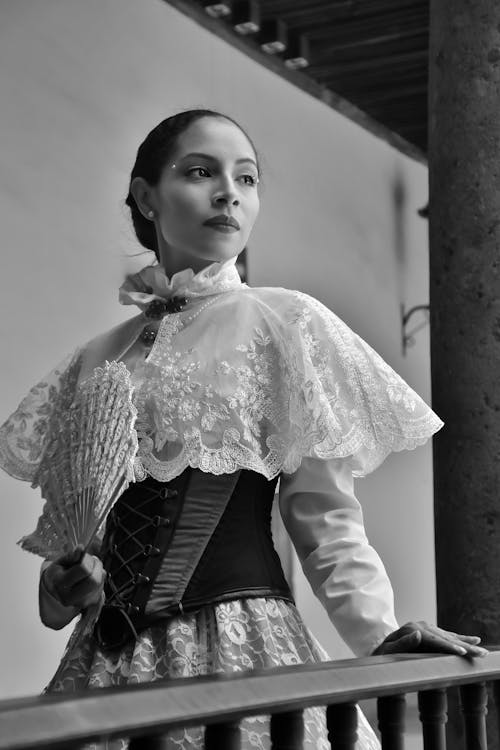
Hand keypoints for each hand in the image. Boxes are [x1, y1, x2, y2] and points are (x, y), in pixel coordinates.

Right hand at [42, 545, 105, 610]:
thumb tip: (81, 548)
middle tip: (91, 560)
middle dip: (96, 565)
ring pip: (100, 581)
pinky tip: (90, 577)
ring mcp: (82, 602)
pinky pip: (102, 586)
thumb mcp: (59, 562)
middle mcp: (70, 597)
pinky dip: (99, 578)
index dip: (87, 559)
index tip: (83, 555)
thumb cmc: (58, 574)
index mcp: (59, 584)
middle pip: (94, 580)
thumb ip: (70, 555)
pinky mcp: (91, 603)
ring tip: (89, 568)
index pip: (84, 569)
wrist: (56, 591)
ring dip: (98, 570)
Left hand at [373, 621, 487, 657]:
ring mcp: (425, 627)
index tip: (462, 653)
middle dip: (465, 646)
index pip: (435, 641)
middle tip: (481, 653)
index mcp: (412, 630)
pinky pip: (447, 635)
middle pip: (446, 638)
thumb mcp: (387, 651)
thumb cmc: (381, 652)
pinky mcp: (428, 631)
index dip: (449, 648)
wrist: (378, 644)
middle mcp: (421, 626)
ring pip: (449, 636)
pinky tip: (471, 640)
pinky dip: (460, 638)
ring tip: (481, 648)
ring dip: (466, 642)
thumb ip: (401, 643)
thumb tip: (418, 634)